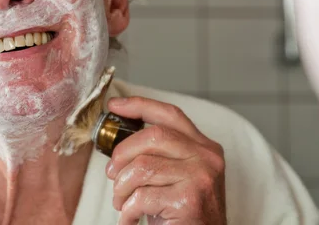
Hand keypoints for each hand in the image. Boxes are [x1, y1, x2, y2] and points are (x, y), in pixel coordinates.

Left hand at [105, 97, 225, 224]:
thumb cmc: (182, 213)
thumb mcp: (176, 175)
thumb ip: (159, 154)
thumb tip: (118, 138)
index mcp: (204, 147)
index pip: (170, 114)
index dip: (140, 105)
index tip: (114, 105)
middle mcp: (207, 158)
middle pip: (153, 135)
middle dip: (122, 153)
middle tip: (111, 174)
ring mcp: (200, 178)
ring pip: (142, 167)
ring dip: (121, 187)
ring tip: (121, 201)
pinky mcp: (189, 200)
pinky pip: (142, 196)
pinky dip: (127, 210)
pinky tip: (129, 218)